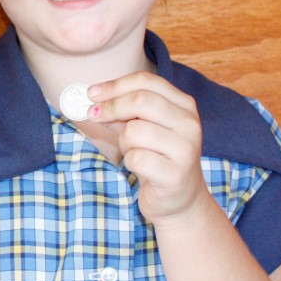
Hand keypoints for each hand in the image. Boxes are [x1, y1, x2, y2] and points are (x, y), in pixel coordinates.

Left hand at [87, 71, 210, 223]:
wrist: (180, 199)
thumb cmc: (157, 158)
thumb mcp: (142, 128)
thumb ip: (122, 112)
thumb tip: (93, 100)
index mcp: (183, 105)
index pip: (146, 82)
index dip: (115, 85)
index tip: (91, 93)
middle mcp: (189, 123)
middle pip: (141, 101)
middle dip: (112, 108)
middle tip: (95, 116)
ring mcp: (186, 149)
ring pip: (135, 131)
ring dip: (123, 142)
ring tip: (133, 152)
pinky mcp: (176, 174)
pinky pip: (136, 158)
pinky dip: (130, 162)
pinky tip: (141, 168)